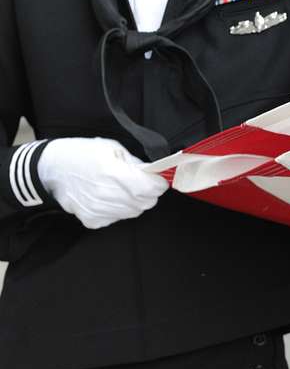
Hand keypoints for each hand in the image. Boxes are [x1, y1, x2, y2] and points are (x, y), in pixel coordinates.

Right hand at [37, 138, 168, 229]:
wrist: (52, 170)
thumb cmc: (81, 154)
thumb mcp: (112, 148)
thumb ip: (136, 163)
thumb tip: (153, 173)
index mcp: (114, 173)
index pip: (152, 188)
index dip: (158, 183)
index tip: (156, 178)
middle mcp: (107, 195)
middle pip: (147, 202)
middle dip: (147, 192)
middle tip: (137, 182)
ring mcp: (99, 210)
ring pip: (134, 212)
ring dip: (133, 201)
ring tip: (119, 188)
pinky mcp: (93, 220)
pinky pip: (117, 218)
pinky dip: (118, 209)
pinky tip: (107, 197)